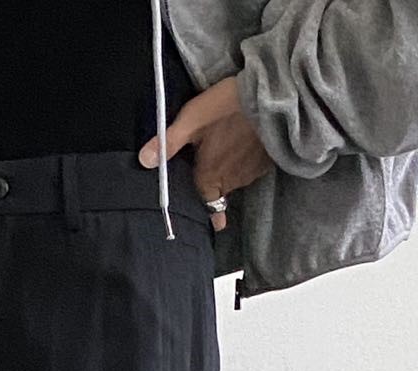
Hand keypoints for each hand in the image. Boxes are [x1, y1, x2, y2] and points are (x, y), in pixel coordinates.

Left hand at [138, 76, 272, 230]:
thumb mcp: (192, 119)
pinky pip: (252, 167)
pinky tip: (246, 142)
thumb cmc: (228, 107)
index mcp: (210, 177)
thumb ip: (168, 143)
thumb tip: (143, 162)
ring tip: (229, 148)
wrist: (274, 98)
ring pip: (236, 177)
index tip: (214, 225)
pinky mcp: (268, 161)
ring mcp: (252, 172)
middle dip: (216, 182)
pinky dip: (247, 159)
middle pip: (220, 188)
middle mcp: (232, 181)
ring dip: (231, 168)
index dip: (208, 213)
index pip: (206, 204)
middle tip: (213, 166)